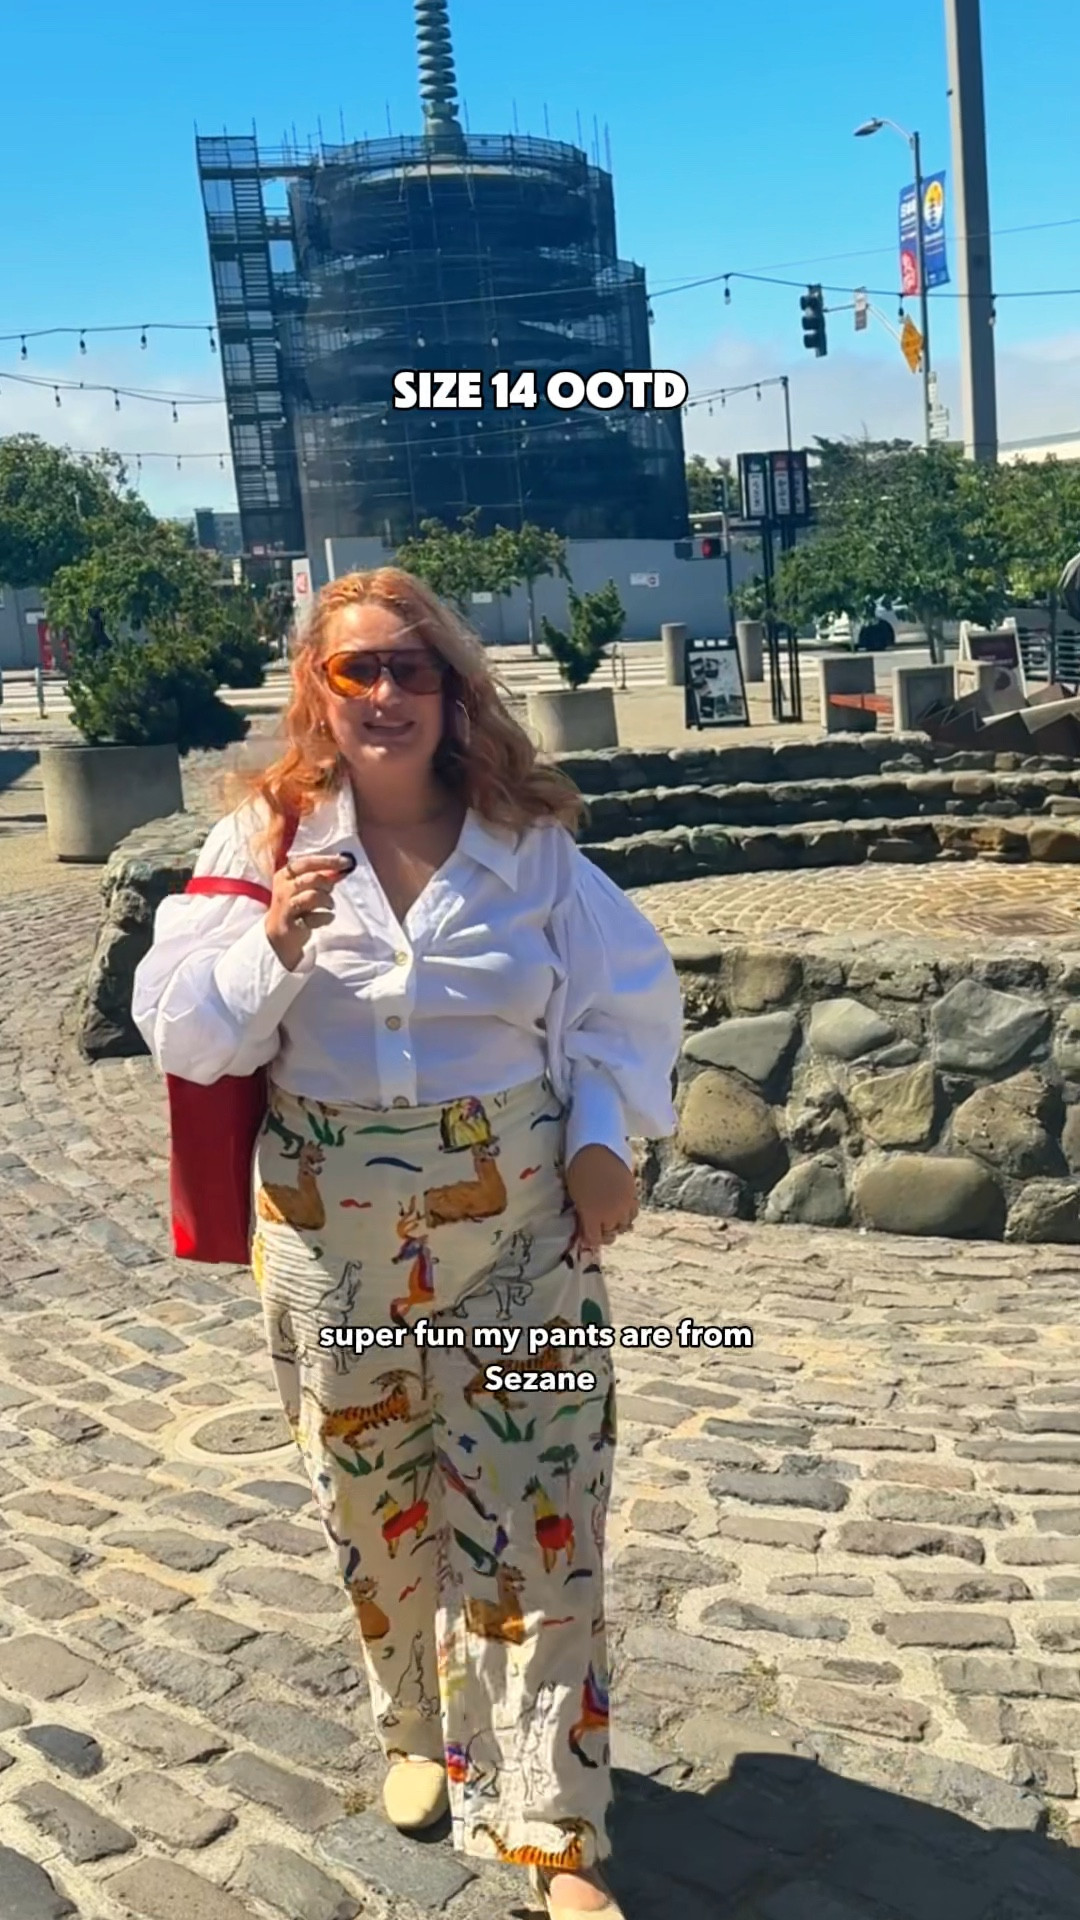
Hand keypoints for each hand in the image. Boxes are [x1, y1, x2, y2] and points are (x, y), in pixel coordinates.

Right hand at [265, 852, 354, 970]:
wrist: (278, 935)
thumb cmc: (295, 906)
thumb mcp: (305, 887)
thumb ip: (322, 877)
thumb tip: (342, 866)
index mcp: (285, 875)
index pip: (307, 862)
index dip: (328, 861)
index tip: (347, 861)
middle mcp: (283, 888)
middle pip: (312, 878)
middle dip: (328, 884)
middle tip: (331, 890)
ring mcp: (286, 907)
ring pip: (314, 896)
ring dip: (328, 900)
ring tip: (329, 906)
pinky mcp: (292, 924)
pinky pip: (316, 917)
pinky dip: (326, 917)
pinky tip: (327, 917)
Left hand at [566, 1144, 637, 1254]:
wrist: (595, 1147)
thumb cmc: (577, 1170)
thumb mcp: (575, 1196)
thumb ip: (583, 1214)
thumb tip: (586, 1225)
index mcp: (592, 1216)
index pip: (594, 1240)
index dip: (590, 1239)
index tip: (587, 1235)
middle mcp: (611, 1215)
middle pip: (610, 1234)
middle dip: (602, 1231)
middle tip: (597, 1224)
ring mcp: (624, 1205)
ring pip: (624, 1226)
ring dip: (616, 1223)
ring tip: (609, 1216)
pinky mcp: (634, 1194)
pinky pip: (634, 1212)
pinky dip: (627, 1214)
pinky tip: (621, 1208)